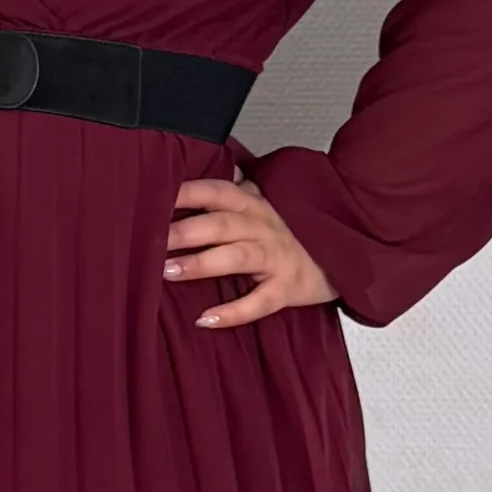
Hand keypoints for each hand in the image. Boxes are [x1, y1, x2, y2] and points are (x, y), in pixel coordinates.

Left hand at [165, 173, 334, 330]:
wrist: (338, 257)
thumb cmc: (287, 234)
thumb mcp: (260, 207)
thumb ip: (229, 195)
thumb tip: (193, 173)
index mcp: (253, 205)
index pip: (217, 191)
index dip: (188, 192)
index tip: (154, 197)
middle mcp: (264, 227)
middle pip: (221, 224)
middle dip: (185, 231)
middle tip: (152, 241)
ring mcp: (277, 258)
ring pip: (237, 257)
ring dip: (202, 263)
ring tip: (168, 271)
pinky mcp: (286, 289)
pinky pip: (259, 301)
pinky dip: (233, 312)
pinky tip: (205, 318)